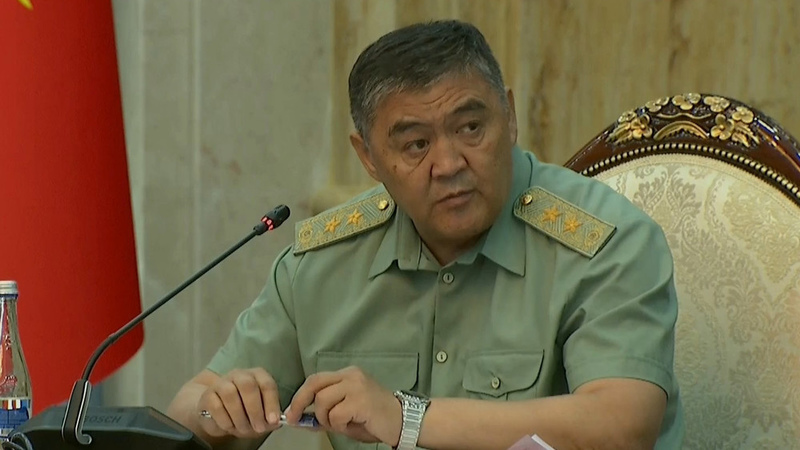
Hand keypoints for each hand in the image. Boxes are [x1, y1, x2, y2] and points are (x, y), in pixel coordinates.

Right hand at [196, 368, 282, 438]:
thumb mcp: (260, 416)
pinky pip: (216, 405)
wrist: (217, 414)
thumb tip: (274, 423)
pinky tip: (229, 426)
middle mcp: (240, 375)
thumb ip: (268, 419)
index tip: (273, 420)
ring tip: (243, 429)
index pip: (267, 384)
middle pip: (248, 385)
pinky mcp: (207, 395)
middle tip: (258, 427)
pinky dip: (225, 420)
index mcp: (257, 376)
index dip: (271, 403)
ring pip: (230, 394)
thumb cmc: (244, 412)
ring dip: (239, 416)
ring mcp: (222, 382)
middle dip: (255, 410)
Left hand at [285, 366, 401, 445]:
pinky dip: (339, 424)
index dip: (300, 396)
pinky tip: (352, 425)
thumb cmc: (375, 419)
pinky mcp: (361, 399)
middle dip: (300, 402)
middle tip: (295, 419)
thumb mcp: (346, 415)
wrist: (404, 421)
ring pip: (323, 401)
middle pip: (314, 383)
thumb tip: (299, 420)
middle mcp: (351, 375)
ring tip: (341, 424)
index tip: (292, 413)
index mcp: (348, 374)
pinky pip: (336, 414)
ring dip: (326, 418)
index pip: (316, 379)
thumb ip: (324, 415)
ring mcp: (356, 385)